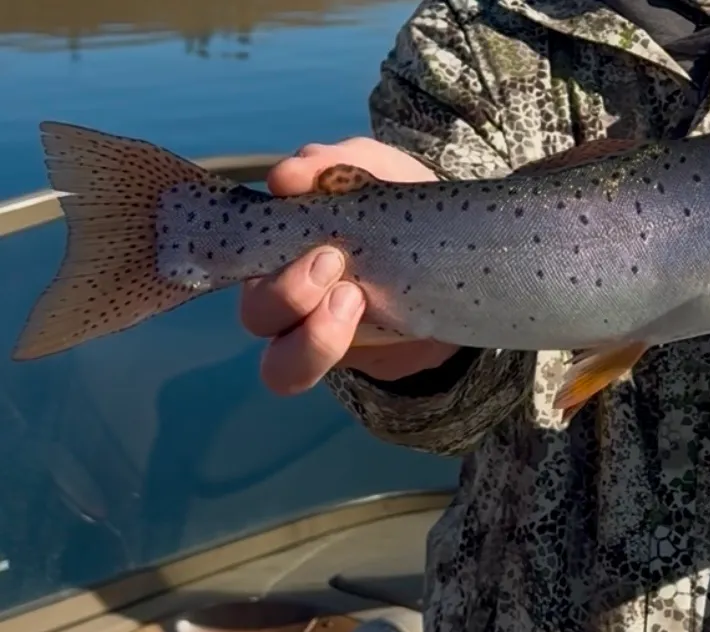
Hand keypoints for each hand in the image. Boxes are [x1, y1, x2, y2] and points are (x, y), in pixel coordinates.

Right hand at [240, 138, 458, 393]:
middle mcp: (283, 295)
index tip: (293, 197)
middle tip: (334, 260)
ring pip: (276, 361)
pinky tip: (364, 323)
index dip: (248, 230)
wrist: (460, 263)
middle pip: (256, 312)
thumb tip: (285, 178)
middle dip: (288, 291)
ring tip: (354, 299)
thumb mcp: (379, 172)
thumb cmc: (403, 210)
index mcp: (280, 243)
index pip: (236, 246)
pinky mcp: (340, 361)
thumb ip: (334, 166)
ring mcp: (308, 337)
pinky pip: (305, 374)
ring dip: (310, 336)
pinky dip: (322, 351)